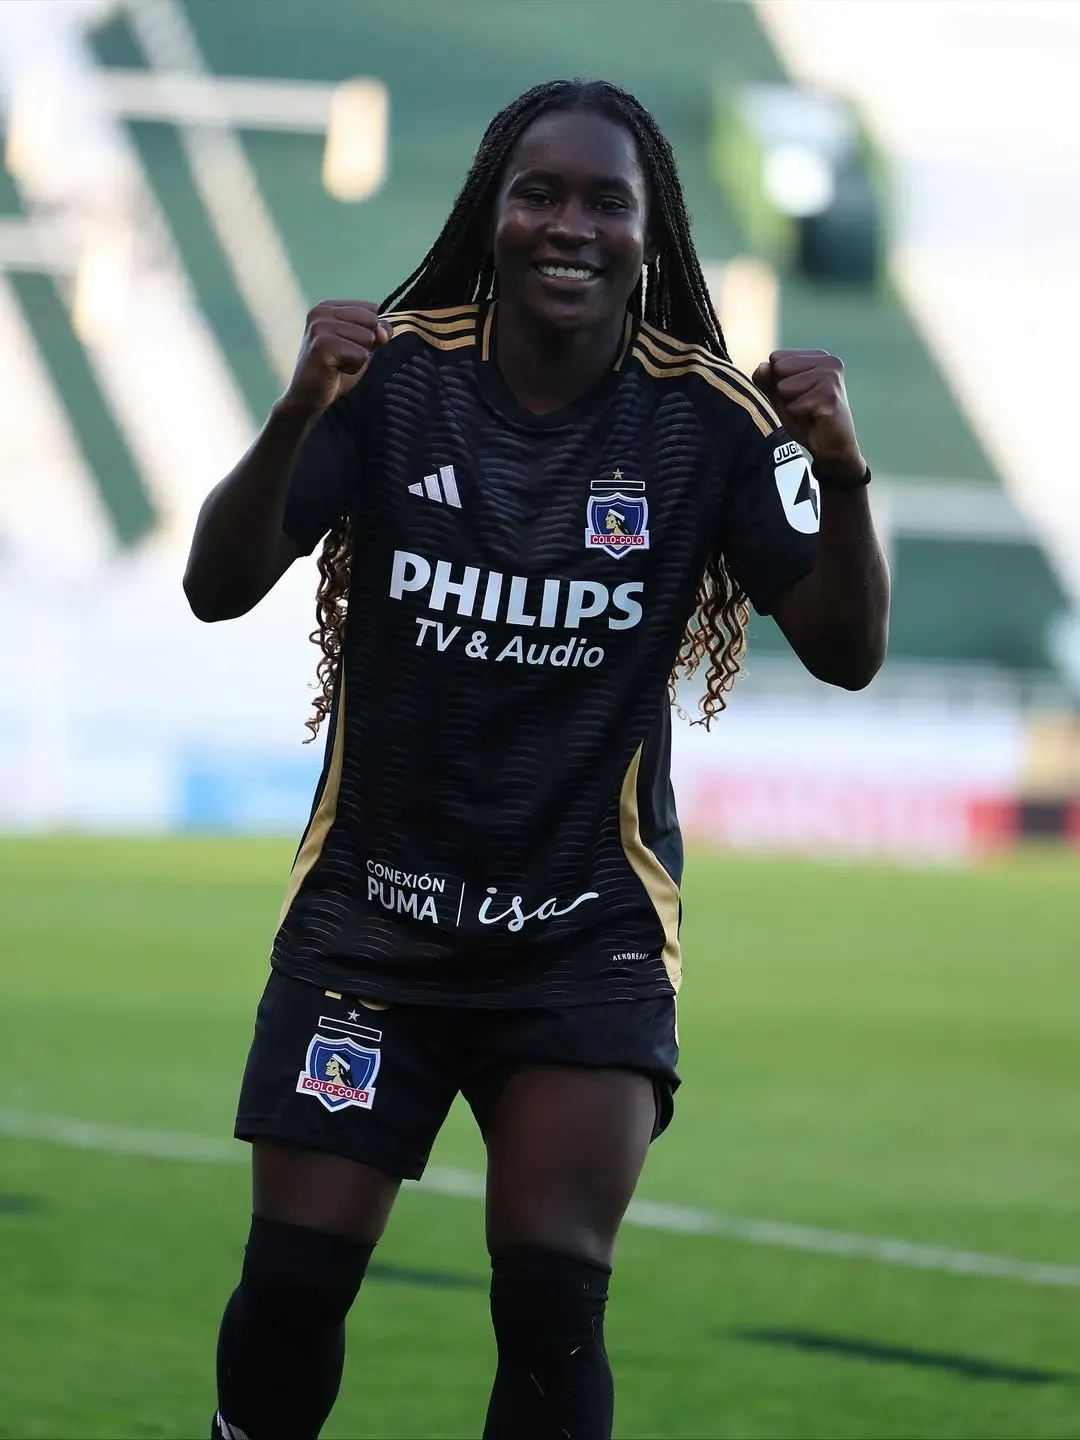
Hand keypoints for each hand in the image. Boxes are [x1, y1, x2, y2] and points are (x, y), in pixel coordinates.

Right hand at [281, 301, 390, 415]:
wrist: (308, 397)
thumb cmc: (334, 372)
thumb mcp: (359, 347)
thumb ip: (374, 333)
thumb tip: (386, 330)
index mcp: (327, 306)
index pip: (371, 309)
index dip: (369, 331)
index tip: (347, 346)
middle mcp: (321, 312)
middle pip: (371, 321)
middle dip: (365, 344)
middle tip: (342, 357)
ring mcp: (320, 327)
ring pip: (368, 338)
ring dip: (359, 358)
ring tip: (338, 364)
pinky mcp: (322, 346)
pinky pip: (361, 355)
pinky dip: (353, 368)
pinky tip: (335, 371)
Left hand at [752, 349, 865, 480]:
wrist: (831, 446)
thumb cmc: (806, 418)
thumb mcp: (780, 397)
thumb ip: (766, 380)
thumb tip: (762, 366)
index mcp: (819, 356)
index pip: (776, 358)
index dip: (778, 381)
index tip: (798, 394)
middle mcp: (829, 361)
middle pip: (779, 369)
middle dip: (784, 392)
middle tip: (804, 404)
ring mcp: (832, 378)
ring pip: (784, 387)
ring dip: (791, 405)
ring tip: (809, 411)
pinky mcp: (830, 397)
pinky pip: (793, 405)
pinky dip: (798, 416)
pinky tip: (815, 419)